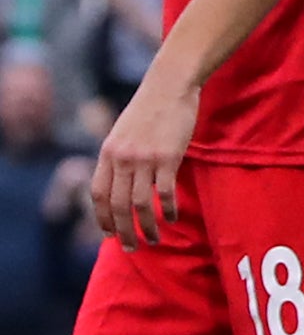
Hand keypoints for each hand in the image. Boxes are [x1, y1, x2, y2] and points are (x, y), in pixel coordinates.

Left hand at [91, 80, 194, 249]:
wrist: (168, 87)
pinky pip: (166, 192)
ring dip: (146, 227)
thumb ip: (119, 157)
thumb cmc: (149, 109)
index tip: (109, 234)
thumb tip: (120, 183)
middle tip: (131, 248)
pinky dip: (169, 209)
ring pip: (141, 203)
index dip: (101, 218)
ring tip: (154, 240)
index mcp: (107, 153)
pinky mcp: (168, 157)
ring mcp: (144, 159)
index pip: (98, 194)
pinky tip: (173, 218)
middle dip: (123, 231)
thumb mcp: (123, 133)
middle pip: (118, 204)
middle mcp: (122, 158)